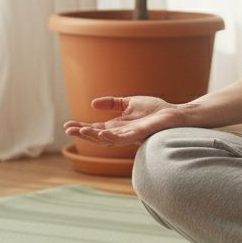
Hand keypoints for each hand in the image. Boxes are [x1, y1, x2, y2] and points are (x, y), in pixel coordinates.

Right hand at [63, 95, 182, 146]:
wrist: (174, 113)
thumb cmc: (155, 109)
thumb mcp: (129, 103)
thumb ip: (112, 103)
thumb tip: (92, 104)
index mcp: (118, 126)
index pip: (96, 128)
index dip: (82, 127)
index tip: (67, 125)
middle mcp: (121, 133)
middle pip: (98, 136)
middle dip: (83, 133)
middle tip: (68, 129)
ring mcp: (130, 135)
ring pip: (108, 139)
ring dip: (93, 136)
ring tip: (80, 131)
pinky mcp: (139, 134)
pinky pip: (122, 138)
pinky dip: (111, 137)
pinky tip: (100, 133)